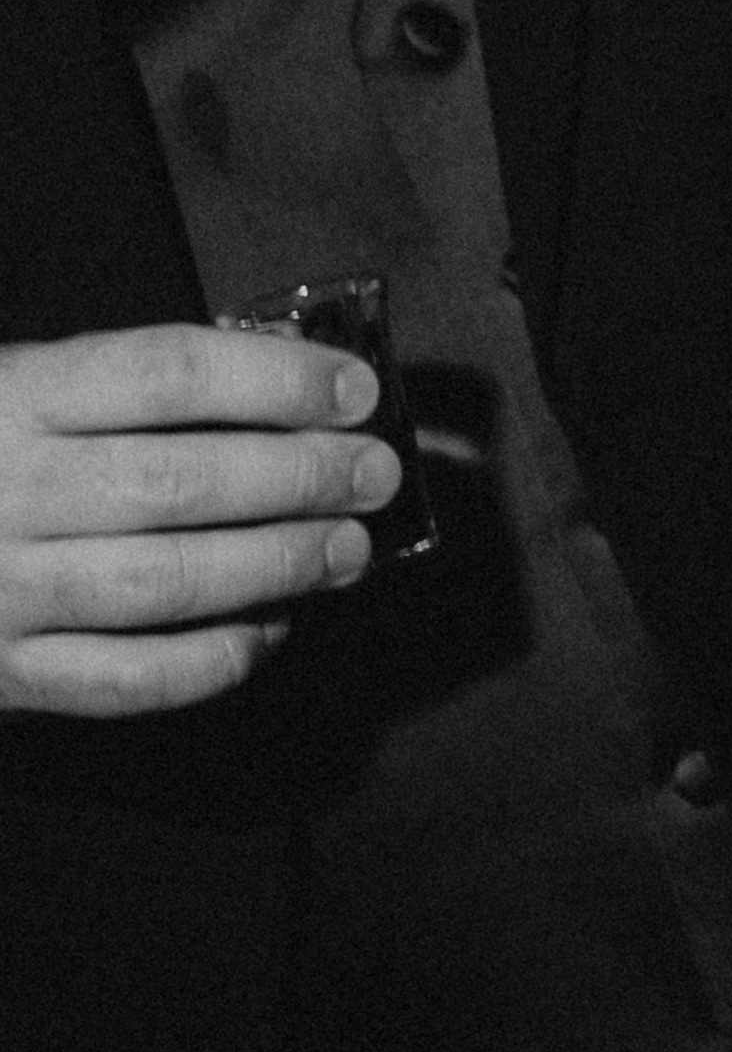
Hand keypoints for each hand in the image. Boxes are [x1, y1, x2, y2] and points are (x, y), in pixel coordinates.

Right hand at [2, 327, 396, 716]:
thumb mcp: (17, 388)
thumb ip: (127, 388)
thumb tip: (291, 388)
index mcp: (8, 397)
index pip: (164, 373)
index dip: (276, 378)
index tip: (355, 391)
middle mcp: (1, 491)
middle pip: (180, 482)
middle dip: (301, 478)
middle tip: (374, 476)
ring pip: (166, 582)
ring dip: (277, 566)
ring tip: (346, 550)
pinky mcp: (1, 674)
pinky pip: (131, 679)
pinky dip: (215, 658)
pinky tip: (267, 630)